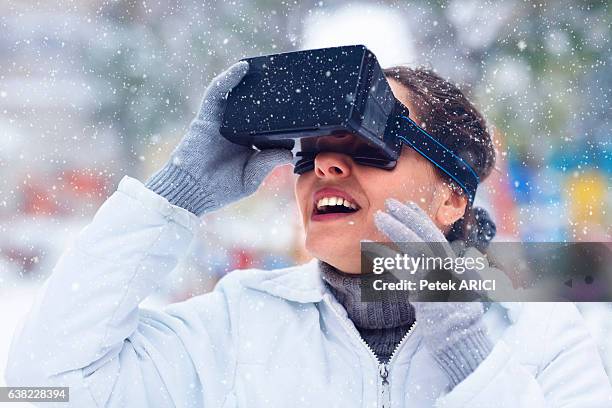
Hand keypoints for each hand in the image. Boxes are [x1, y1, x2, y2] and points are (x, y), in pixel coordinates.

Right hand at [146, 61, 292, 214]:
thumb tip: (289, 152)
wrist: (191, 191)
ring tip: (268, 65)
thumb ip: (268, 162)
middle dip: (266, 91)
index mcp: (248, 143)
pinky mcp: (207, 117)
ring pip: (236, 95)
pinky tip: (242, 67)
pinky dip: (229, 78)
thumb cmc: (220, 189)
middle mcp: (235, 129)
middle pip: (253, 105)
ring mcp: (221, 121)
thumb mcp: (252, 177)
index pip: (266, 123)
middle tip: (287, 78)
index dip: (280, 113)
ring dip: (249, 79)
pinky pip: (217, 93)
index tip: (300, 103)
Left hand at [374, 198, 492, 387]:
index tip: (407, 204)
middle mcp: (449, 267)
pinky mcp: (427, 292)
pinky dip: (388, 257)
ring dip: (396, 229)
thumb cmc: (457, 318)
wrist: (461, 340)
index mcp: (454, 264)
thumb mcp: (456, 288)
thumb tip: (446, 257)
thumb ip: (447, 270)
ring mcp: (439, 278)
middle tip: (388, 203)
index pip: (435, 235)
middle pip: (425, 235)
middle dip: (406, 217)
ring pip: (415, 247)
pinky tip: (373, 248)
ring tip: (379, 217)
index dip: (420, 218)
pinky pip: (404, 270)